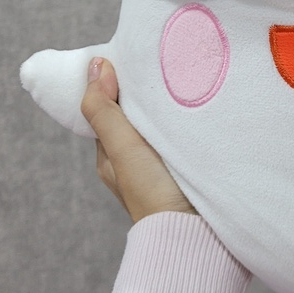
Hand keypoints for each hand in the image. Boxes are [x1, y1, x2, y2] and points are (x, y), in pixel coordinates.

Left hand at [80, 57, 197, 220]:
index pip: (108, 110)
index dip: (116, 84)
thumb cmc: (154, 192)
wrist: (196, 234)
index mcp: (110, 157)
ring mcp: (160, 167)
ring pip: (159, 127)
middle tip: (164, 65)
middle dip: (144, 94)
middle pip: (133, 117)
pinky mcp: (187, 169)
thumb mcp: (122, 147)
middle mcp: (132, 162)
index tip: (134, 58)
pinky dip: (185, 123)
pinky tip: (198, 112)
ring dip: (168, 109)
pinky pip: (181, 138)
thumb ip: (105, 110)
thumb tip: (94, 66)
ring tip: (186, 83)